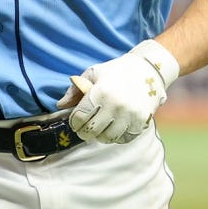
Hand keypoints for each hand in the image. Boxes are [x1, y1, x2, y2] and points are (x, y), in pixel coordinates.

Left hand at [58, 39, 179, 143]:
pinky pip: (124, 138)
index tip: (75, 121)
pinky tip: (113, 127)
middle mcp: (116, 106)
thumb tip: (60, 105)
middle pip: (92, 131)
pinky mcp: (142, 122)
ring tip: (99, 127)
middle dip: (84, 132)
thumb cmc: (115, 71)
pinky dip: (116, 136)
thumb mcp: (92, 74)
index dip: (74, 122)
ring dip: (100, 135)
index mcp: (100, 92)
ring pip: (108, 138)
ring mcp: (130, 115)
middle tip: (84, 128)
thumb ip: (74, 90)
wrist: (148, 70)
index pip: (80, 118)